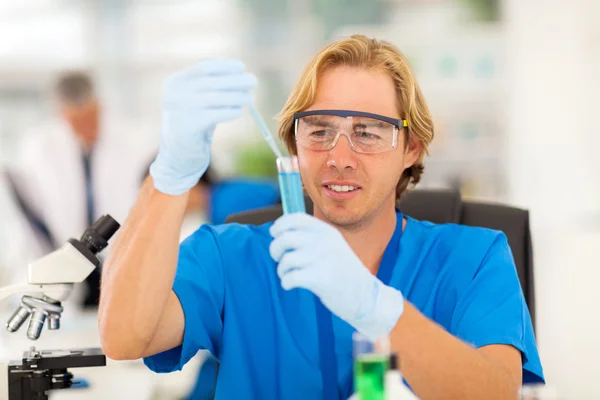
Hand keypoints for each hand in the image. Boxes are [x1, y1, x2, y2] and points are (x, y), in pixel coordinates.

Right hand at [150, 59, 256, 194]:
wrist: (178, 154)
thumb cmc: (194, 123)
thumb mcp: (198, 100)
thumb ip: (212, 87)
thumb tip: (242, 76)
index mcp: (175, 82)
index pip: (203, 68)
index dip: (224, 66)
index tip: (241, 67)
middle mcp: (174, 94)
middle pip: (211, 82)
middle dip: (235, 80)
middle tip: (253, 81)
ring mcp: (178, 110)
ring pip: (214, 98)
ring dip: (236, 96)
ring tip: (251, 98)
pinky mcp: (186, 127)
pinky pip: (212, 115)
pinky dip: (228, 112)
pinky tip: (239, 112)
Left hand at [269, 213, 404, 339]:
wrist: (365, 295)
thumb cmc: (342, 271)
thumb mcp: (333, 246)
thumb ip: (311, 237)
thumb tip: (280, 232)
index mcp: (327, 231)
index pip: (296, 219)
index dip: (280, 225)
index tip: (275, 234)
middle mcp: (325, 242)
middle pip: (285, 238)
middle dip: (275, 250)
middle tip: (278, 259)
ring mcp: (324, 259)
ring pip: (286, 260)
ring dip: (281, 270)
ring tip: (287, 275)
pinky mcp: (322, 279)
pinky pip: (291, 277)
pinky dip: (286, 282)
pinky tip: (291, 285)